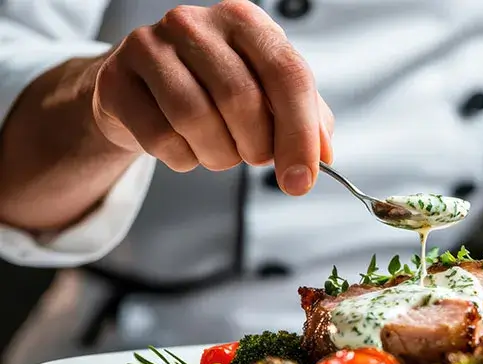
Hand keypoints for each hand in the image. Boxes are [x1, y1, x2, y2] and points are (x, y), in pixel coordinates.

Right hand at [90, 0, 332, 195]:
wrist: (144, 90)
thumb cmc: (216, 91)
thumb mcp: (268, 94)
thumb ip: (306, 119)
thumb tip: (322, 157)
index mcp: (246, 21)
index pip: (288, 73)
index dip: (300, 133)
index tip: (302, 180)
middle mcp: (196, 23)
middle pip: (242, 99)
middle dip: (256, 147)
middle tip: (254, 157)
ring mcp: (149, 46)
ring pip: (197, 119)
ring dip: (218, 155)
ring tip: (220, 152)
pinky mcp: (116, 79)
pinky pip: (160, 137)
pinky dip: (183, 158)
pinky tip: (185, 147)